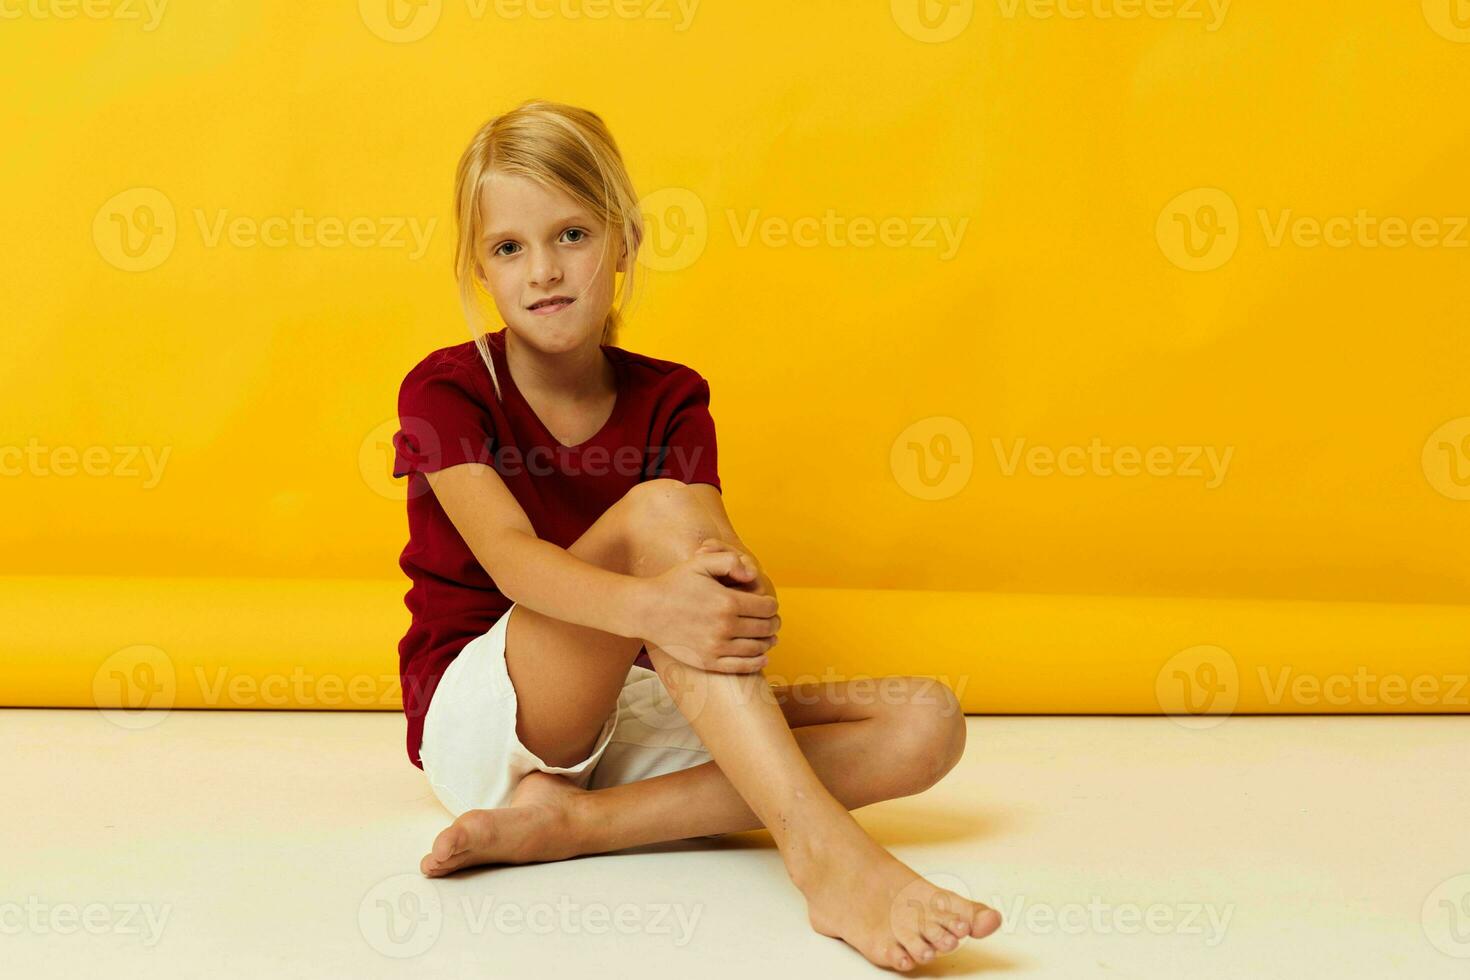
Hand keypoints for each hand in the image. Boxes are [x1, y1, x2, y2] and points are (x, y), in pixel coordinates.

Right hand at [638, 547, 780, 673]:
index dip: (772, 605)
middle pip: (765, 628)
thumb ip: (729, 561)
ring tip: (769, 637)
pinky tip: (762, 656)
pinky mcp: (708, 662)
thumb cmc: (675, 583)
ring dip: (768, 642)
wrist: (646, 610)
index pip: (767, 607)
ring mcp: (716, 647)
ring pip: (757, 648)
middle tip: (773, 621)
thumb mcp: (700, 562)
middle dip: (773, 623)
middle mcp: (725, 627)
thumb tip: (753, 574)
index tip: (768, 604)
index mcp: (727, 602)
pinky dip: (757, 662)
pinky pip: (742, 667)